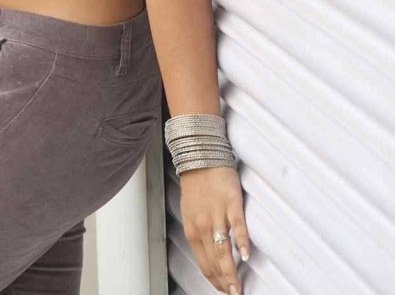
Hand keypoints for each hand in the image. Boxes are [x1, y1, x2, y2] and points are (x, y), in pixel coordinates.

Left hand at [179, 165, 249, 293]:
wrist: (200, 156)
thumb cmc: (196, 185)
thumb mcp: (190, 212)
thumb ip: (199, 232)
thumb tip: (207, 253)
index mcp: (193, 229)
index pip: (204, 263)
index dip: (214, 280)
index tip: (223, 290)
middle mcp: (203, 225)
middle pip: (214, 261)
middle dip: (224, 282)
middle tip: (234, 294)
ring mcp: (217, 215)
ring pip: (223, 249)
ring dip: (231, 271)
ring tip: (238, 287)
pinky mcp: (231, 203)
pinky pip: (237, 226)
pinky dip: (241, 241)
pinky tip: (245, 255)